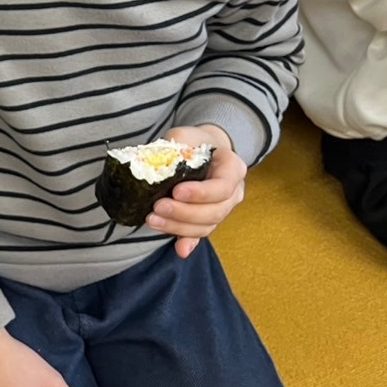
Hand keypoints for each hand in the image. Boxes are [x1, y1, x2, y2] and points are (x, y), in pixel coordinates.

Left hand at [151, 124, 246, 258]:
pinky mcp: (207, 220)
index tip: (176, 192)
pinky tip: (180, 251)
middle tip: (157, 207)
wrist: (204, 150)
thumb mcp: (187, 135)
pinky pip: (200, 234)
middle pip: (215, 211)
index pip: (223, 186)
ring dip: (178, 227)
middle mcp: (233, 193)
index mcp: (233, 169)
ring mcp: (222, 209)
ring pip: (206, 225)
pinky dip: (189, 242)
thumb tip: (163, 163)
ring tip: (152, 220)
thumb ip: (178, 145)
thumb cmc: (194, 142)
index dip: (201, 193)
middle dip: (184, 213)